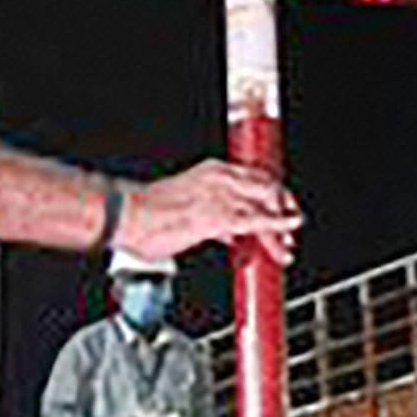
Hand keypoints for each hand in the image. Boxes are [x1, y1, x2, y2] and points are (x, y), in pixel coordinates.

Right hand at [116, 160, 300, 265]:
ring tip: (286, 245)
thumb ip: (212, 219)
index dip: (273, 196)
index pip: (255, 179)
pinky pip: (259, 222)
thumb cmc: (146, 213)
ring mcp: (223, 195)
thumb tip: (228, 233)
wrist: (126, 215)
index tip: (282, 210)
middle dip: (283, 207)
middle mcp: (222, 177)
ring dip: (281, 226)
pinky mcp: (220, 215)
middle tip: (290, 228)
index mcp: (213, 171)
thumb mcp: (186, 208)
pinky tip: (286, 237)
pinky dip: (277, 228)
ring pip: (267, 204)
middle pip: (269, 188)